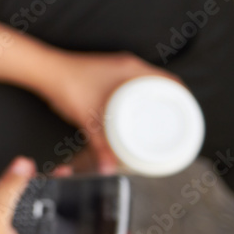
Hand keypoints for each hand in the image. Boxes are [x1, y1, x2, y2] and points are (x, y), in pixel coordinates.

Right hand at [0, 157, 89, 233]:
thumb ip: (11, 186)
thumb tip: (25, 165)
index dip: (88, 232)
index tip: (93, 210)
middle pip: (53, 233)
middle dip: (55, 207)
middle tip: (62, 184)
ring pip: (30, 225)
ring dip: (26, 204)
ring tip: (26, 182)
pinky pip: (9, 224)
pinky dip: (3, 208)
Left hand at [35, 50, 183, 172]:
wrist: (43, 71)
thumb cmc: (65, 86)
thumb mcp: (87, 119)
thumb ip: (99, 146)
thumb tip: (110, 169)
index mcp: (131, 69)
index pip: (170, 81)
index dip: (184, 98)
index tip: (190, 114)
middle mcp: (127, 64)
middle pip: (161, 82)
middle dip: (171, 101)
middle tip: (177, 122)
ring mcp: (116, 66)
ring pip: (145, 82)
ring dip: (154, 97)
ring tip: (160, 118)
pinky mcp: (105, 71)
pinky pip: (132, 82)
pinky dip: (139, 94)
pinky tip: (136, 109)